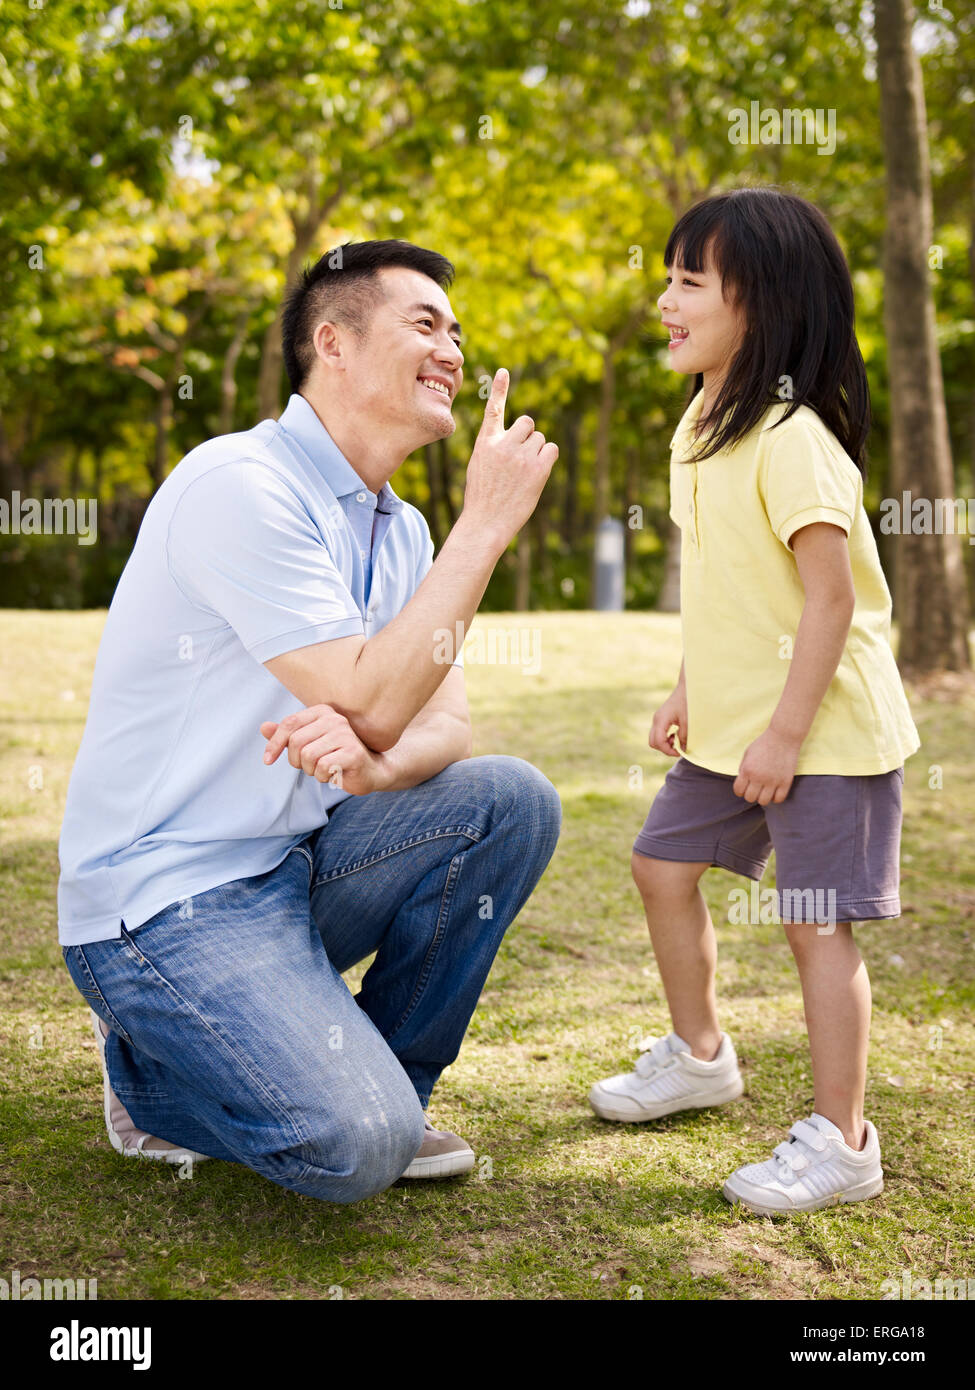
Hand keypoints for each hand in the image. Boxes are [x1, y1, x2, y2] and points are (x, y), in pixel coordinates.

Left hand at [260, 705, 390, 795]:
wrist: (371, 770)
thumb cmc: (337, 756)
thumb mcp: (310, 744)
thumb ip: (287, 735)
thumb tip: (263, 727)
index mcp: (322, 712)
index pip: (289, 723)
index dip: (274, 744)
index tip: (267, 760)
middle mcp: (335, 719)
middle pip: (296, 742)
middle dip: (296, 761)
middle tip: (309, 767)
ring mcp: (346, 735)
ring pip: (308, 756)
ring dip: (311, 771)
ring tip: (325, 769)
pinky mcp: (353, 753)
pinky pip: (323, 767)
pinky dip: (324, 777)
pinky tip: (335, 775)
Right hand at [461, 368, 558, 547]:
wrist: (486, 522)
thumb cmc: (483, 497)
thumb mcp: (480, 466)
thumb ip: (496, 447)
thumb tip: (522, 437)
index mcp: (485, 443)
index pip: (493, 409)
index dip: (499, 389)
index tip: (503, 371)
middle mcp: (503, 444)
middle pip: (528, 423)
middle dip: (528, 437)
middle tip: (520, 460)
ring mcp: (520, 456)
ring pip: (540, 439)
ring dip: (537, 452)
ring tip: (523, 474)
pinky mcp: (537, 469)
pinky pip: (551, 450)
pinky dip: (547, 459)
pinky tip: (536, 475)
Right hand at [648, 684, 687, 757]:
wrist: (687, 687)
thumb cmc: (688, 702)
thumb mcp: (688, 721)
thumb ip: (684, 736)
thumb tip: (683, 749)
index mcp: (661, 720)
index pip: (658, 742)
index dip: (668, 750)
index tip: (680, 752)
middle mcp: (656, 720)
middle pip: (653, 742)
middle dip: (665, 748)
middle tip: (678, 747)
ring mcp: (657, 719)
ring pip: (655, 738)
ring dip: (665, 743)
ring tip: (678, 740)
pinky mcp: (661, 718)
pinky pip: (659, 733)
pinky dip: (666, 738)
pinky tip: (676, 734)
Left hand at [733, 727, 799, 804]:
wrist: (783, 737)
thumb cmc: (763, 744)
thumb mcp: (747, 754)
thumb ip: (743, 769)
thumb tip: (742, 783)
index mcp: (747, 770)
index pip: (738, 791)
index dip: (740, 790)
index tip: (744, 787)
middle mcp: (759, 777)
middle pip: (750, 798)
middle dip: (750, 794)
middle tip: (755, 788)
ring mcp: (773, 781)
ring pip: (763, 801)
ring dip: (762, 797)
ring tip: (765, 790)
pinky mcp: (786, 782)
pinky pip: (779, 799)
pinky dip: (775, 798)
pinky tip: (774, 791)